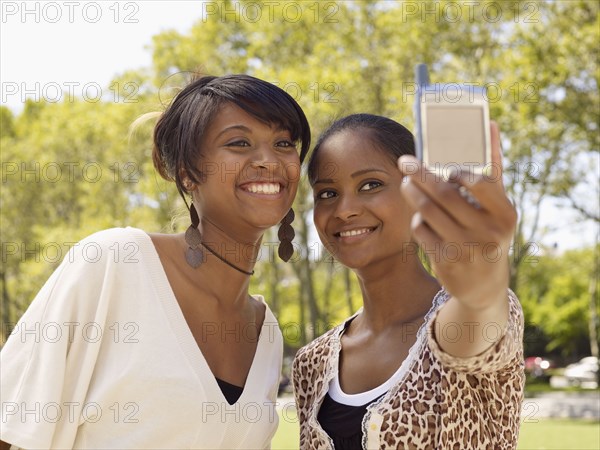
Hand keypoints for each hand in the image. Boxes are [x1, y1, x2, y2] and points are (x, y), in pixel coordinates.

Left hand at [398, 122, 515, 308]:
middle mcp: (488, 232)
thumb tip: (489, 125)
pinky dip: (417, 219)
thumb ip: (493, 169)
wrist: (484, 285)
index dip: (459, 172)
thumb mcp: (498, 207)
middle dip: (420, 174)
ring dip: (413, 193)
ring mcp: (466, 248)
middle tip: (404, 162)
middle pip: (445, 194)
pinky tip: (419, 214)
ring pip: (428, 210)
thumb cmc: (489, 232)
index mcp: (505, 214)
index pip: (481, 182)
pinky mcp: (446, 260)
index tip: (447, 168)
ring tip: (407, 183)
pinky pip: (421, 230)